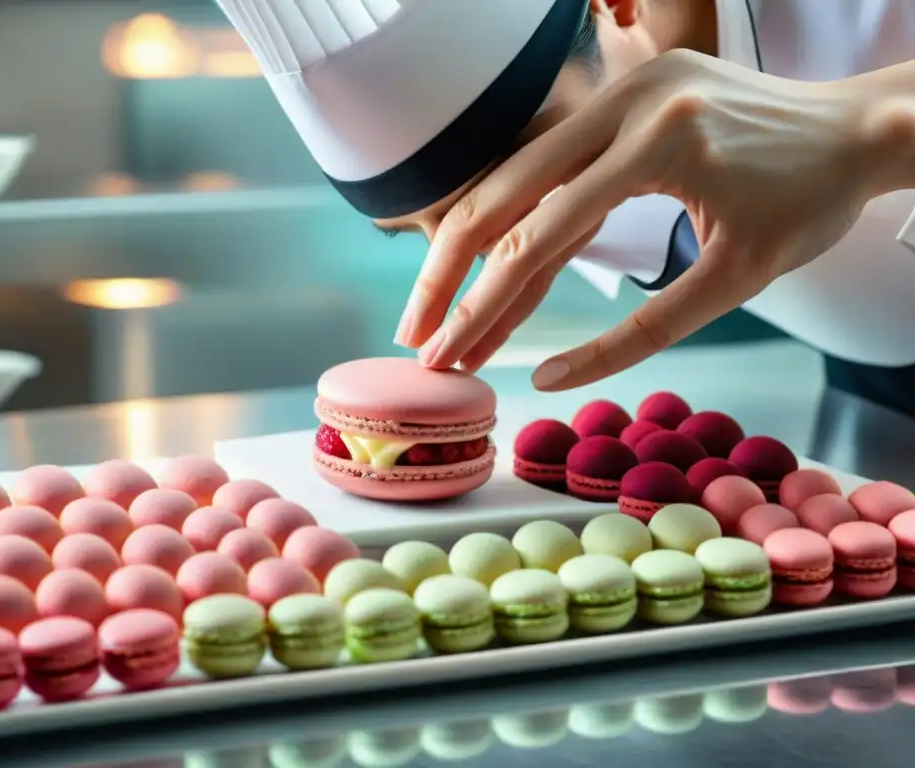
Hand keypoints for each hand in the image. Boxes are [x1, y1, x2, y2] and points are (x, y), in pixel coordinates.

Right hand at [399, 49, 886, 388]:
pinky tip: (489, 264)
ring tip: (442, 310)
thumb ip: (635, 334)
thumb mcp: (730, 281)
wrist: (862, 127)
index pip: (541, 236)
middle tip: (414, 333)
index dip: (483, 305)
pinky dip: (521, 217)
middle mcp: (627, 101)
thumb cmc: (810, 205)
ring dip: (474, 248)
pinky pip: (553, 165)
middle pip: (503, 194)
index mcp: (658, 142)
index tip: (445, 353)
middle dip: (449, 274)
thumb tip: (548, 376)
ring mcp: (622, 88)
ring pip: (518, 177)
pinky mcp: (623, 93)